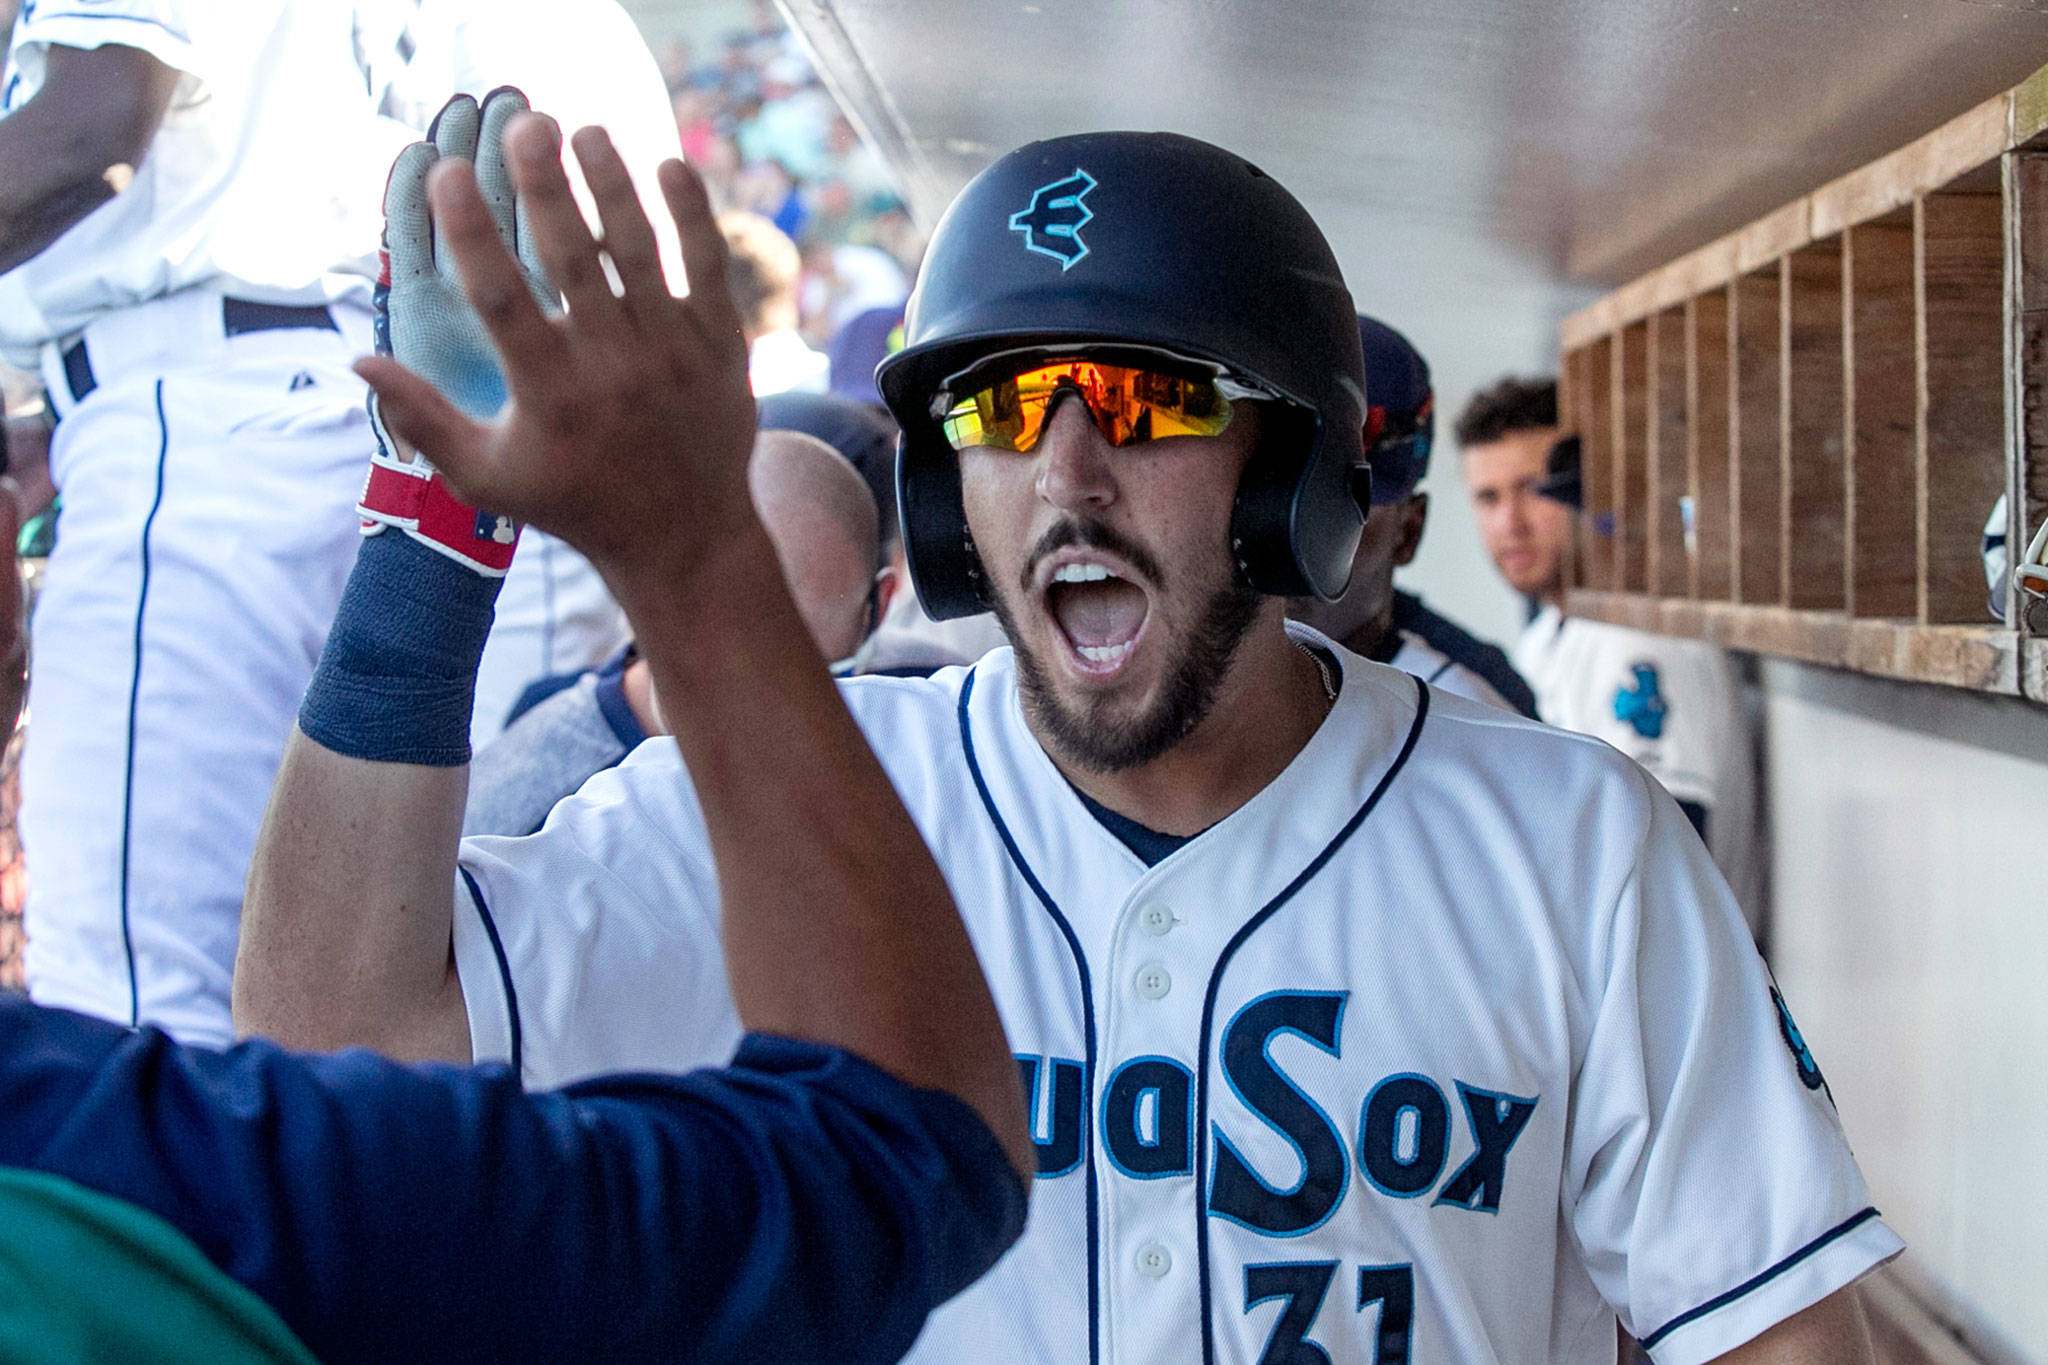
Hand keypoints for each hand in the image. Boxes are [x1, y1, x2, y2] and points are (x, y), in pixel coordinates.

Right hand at [355, 111, 758, 600]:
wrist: (685, 536)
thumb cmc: (574, 502)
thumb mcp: (489, 478)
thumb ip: (423, 421)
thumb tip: (357, 364)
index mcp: (550, 394)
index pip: (500, 299)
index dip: (471, 233)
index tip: (445, 174)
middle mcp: (613, 367)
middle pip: (573, 258)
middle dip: (546, 185)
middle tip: (525, 123)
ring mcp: (673, 352)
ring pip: (639, 251)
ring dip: (614, 183)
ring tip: (585, 130)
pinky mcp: (722, 345)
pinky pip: (708, 267)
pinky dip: (692, 215)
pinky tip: (668, 164)